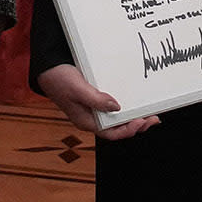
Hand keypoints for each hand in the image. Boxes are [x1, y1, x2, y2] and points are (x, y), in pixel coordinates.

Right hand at [36, 62, 157, 139]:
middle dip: (136, 125)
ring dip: (134, 117)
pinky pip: (114, 107)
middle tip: (153, 118)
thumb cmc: (58, 79)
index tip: (141, 121)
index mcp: (85, 121)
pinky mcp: (97, 99)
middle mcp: (91, 117)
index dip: (128, 130)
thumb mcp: (77, 89)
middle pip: (117, 128)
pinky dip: (127, 106)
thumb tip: (116, 108)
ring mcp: (94, 109)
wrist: (48, 67)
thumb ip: (95, 100)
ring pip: (118, 118)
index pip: (110, 133)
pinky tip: (136, 102)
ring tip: (149, 113)